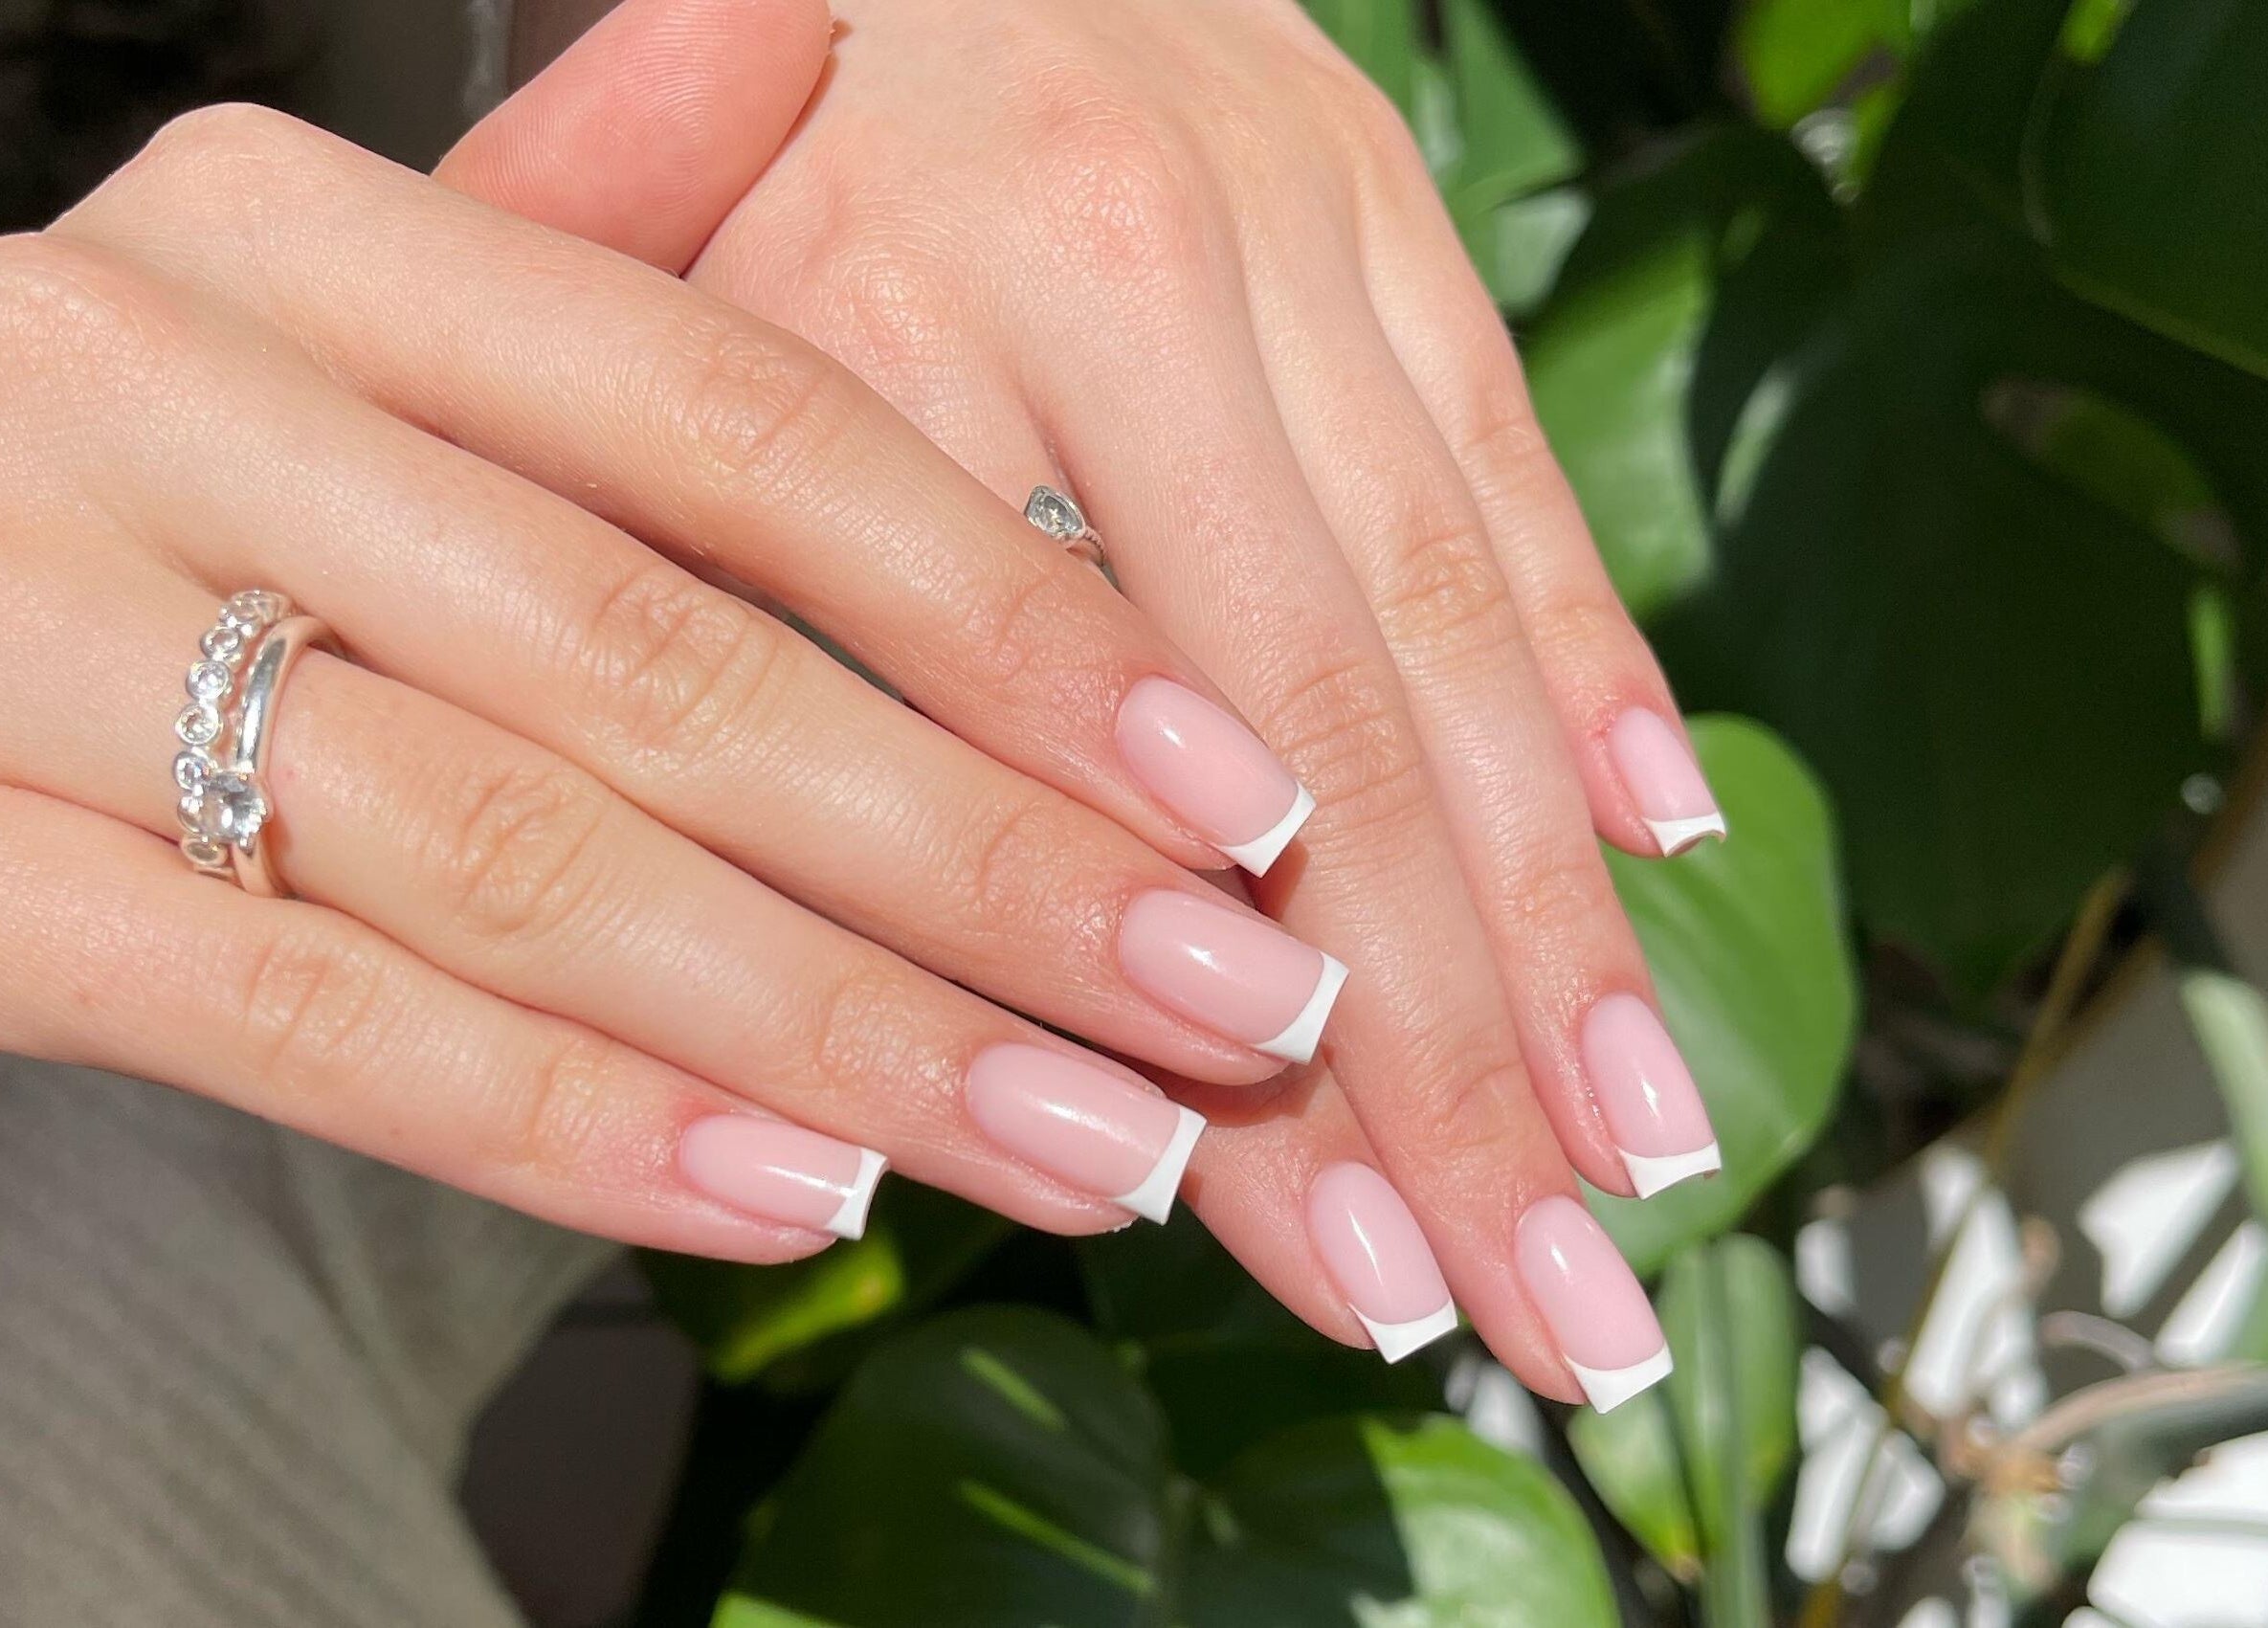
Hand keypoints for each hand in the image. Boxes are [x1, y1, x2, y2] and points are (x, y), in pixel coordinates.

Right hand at [0, 98, 1369, 1269]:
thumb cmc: (118, 450)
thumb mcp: (317, 296)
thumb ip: (565, 213)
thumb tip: (790, 18)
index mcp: (299, 243)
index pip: (742, 428)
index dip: (1012, 625)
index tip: (1238, 783)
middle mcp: (163, 405)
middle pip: (674, 670)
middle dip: (993, 867)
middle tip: (1239, 1003)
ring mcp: (27, 642)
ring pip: (530, 865)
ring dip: (848, 1028)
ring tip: (1096, 1146)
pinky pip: (299, 1024)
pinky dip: (568, 1121)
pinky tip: (800, 1195)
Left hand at [450, 0, 1719, 1405]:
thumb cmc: (743, 155)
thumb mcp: (647, 372)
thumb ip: (749, 648)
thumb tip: (904, 1001)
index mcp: (895, 312)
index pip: (1092, 769)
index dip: (1230, 1042)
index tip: (1329, 1261)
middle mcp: (1141, 262)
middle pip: (1328, 739)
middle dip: (1457, 1058)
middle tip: (1550, 1305)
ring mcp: (1307, 235)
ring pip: (1457, 631)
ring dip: (1564, 918)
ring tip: (1636, 1158)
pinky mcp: (1402, 225)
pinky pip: (1512, 481)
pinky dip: (1592, 684)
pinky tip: (1655, 858)